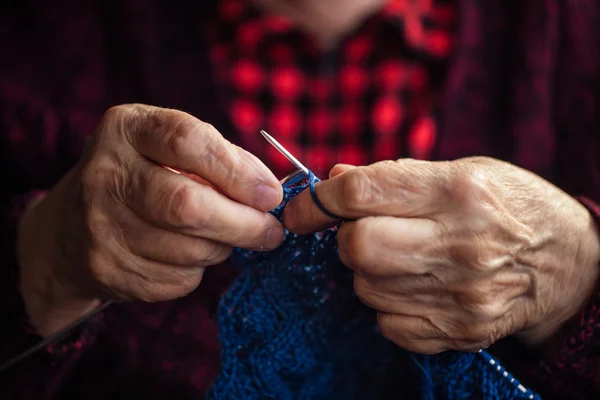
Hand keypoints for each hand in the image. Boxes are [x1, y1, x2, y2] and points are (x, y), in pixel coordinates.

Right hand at [18, 104, 283, 334]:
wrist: (72, 228)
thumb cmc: (143, 178)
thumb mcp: (170, 149)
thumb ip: (221, 159)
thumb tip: (269, 191)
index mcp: (126, 129)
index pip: (187, 142)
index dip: (238, 171)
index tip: (271, 194)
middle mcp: (105, 174)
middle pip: (187, 205)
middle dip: (244, 223)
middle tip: (272, 231)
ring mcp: (100, 226)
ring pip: (189, 249)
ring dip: (223, 247)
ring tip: (225, 236)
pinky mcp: (107, 270)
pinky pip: (179, 279)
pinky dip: (198, 270)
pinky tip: (187, 254)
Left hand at [283, 158, 599, 352]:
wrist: (568, 262)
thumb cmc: (508, 205)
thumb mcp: (461, 170)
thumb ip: (393, 176)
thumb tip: (332, 179)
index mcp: (458, 190)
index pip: (362, 192)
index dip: (317, 200)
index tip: (302, 209)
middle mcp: (462, 244)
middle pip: (358, 247)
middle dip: (345, 238)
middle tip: (361, 231)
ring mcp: (464, 294)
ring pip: (367, 288)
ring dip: (367, 272)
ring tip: (400, 257)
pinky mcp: (463, 330)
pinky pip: (388, 324)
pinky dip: (388, 305)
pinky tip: (416, 286)